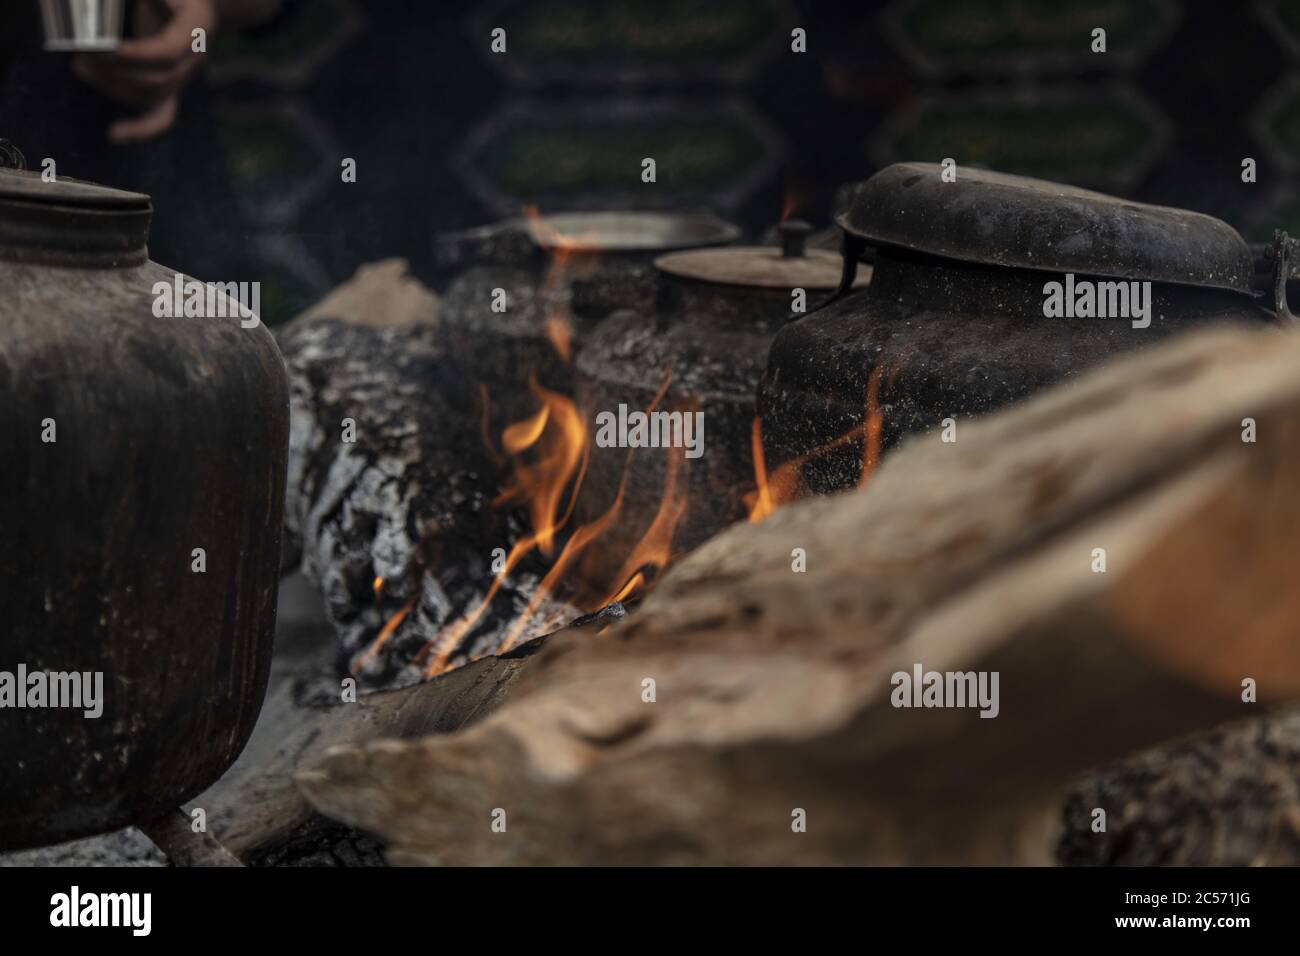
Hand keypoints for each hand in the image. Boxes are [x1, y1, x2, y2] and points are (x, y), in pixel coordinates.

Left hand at [72, 0, 217, 143]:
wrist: (194, 4)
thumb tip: (107, 7)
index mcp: (198, 28)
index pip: (170, 51)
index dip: (140, 54)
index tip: (110, 49)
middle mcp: (195, 59)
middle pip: (159, 79)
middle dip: (117, 70)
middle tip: (83, 54)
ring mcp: (183, 77)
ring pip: (152, 96)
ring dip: (114, 86)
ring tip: (81, 67)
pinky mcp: (171, 90)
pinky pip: (162, 117)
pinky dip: (140, 130)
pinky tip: (114, 135)